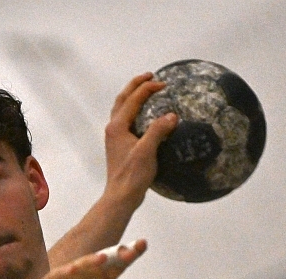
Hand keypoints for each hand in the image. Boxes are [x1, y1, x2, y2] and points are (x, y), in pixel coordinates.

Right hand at [17, 240, 147, 278]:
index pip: (118, 266)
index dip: (130, 255)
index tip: (143, 245)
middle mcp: (86, 276)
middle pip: (103, 261)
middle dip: (115, 254)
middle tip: (130, 248)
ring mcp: (67, 278)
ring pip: (82, 266)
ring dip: (92, 261)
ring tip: (104, 257)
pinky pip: (59, 277)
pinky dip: (66, 273)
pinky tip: (75, 270)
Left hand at [102, 73, 177, 211]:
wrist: (121, 196)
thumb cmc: (132, 175)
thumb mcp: (147, 151)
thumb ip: (158, 130)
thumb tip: (172, 115)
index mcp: (117, 126)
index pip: (133, 99)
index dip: (148, 88)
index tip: (164, 84)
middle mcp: (113, 128)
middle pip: (123, 99)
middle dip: (136, 85)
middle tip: (150, 76)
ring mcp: (115, 137)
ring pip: (122, 108)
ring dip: (133, 96)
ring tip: (146, 90)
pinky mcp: (119, 145)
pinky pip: (125, 119)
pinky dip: (134, 110)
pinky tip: (144, 115)